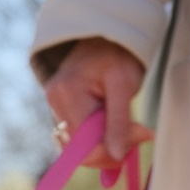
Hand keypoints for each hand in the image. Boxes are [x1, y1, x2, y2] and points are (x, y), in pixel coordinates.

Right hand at [44, 37, 151, 170]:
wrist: (106, 34)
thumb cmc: (118, 54)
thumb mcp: (125, 86)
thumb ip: (119, 122)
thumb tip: (116, 155)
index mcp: (68, 94)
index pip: (83, 145)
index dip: (108, 153)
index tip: (134, 143)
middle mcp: (55, 101)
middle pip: (79, 148)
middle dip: (108, 149)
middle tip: (135, 138)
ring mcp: (54, 105)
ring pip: (79, 144)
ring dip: (104, 143)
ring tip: (123, 128)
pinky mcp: (59, 108)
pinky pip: (77, 136)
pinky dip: (96, 137)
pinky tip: (109, 125)